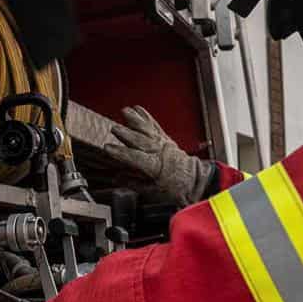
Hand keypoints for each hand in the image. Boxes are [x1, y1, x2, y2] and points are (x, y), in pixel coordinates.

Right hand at [102, 106, 216, 205]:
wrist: (194, 181)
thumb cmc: (175, 189)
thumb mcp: (153, 191)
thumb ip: (134, 183)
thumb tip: (118, 178)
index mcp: (155, 166)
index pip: (135, 158)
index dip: (121, 153)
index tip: (108, 148)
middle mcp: (159, 152)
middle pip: (141, 141)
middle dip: (127, 134)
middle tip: (114, 128)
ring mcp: (163, 143)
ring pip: (147, 130)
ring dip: (135, 120)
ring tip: (125, 111)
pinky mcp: (165, 139)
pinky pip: (154, 126)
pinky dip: (146, 117)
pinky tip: (138, 109)